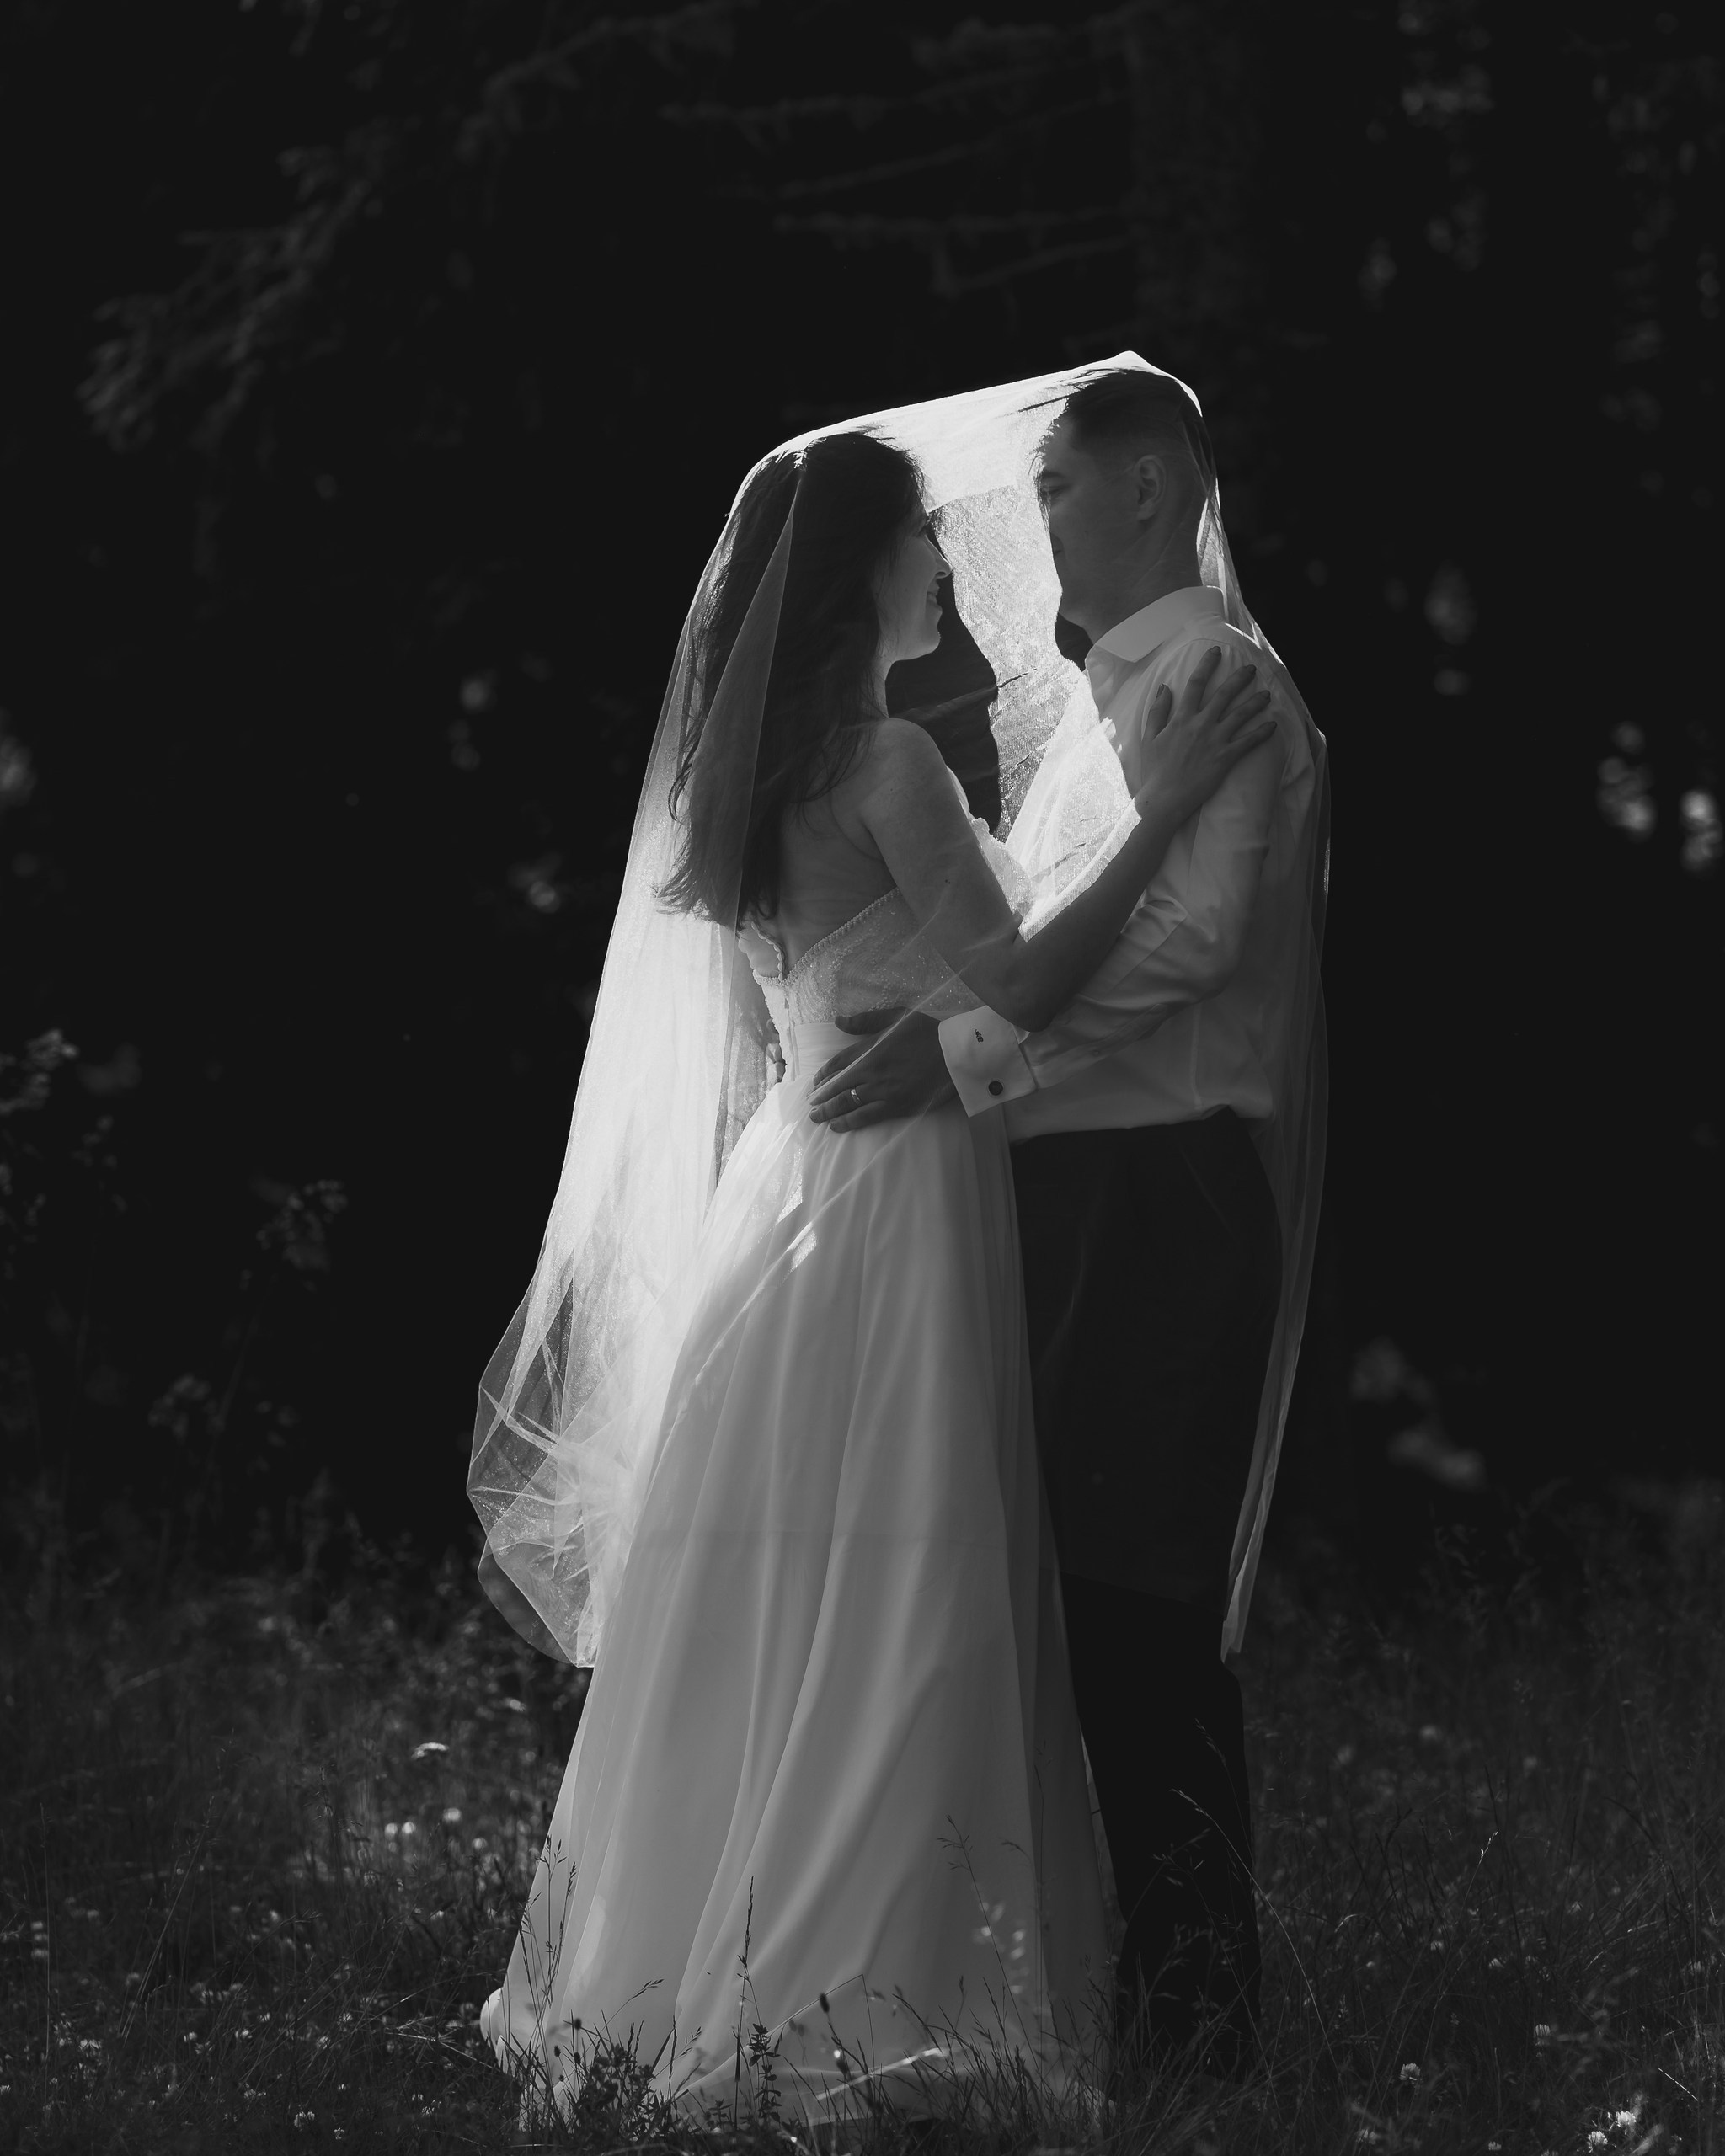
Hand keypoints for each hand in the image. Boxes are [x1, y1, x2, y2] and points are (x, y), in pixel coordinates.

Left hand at [808, 1007, 956, 1130]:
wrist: (956, 1054)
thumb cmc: (929, 1032)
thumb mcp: (898, 1016)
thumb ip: (866, 1020)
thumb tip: (838, 1021)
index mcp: (872, 1048)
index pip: (839, 1063)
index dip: (824, 1074)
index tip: (815, 1082)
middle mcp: (873, 1070)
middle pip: (838, 1087)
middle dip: (821, 1098)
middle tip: (810, 1106)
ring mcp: (883, 1090)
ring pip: (848, 1103)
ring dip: (829, 1112)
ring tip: (817, 1118)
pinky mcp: (896, 1106)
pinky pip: (866, 1117)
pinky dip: (849, 1122)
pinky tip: (837, 1126)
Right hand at [1139, 644, 1276, 823]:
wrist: (1164, 798)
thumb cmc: (1154, 770)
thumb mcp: (1149, 737)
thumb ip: (1158, 710)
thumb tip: (1164, 687)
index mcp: (1182, 718)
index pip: (1196, 684)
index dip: (1207, 665)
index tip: (1216, 652)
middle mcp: (1201, 725)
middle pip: (1224, 694)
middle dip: (1239, 679)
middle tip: (1251, 668)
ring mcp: (1215, 741)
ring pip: (1240, 715)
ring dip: (1255, 703)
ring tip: (1267, 694)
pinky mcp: (1225, 758)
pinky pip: (1248, 742)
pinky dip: (1262, 733)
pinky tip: (1273, 726)